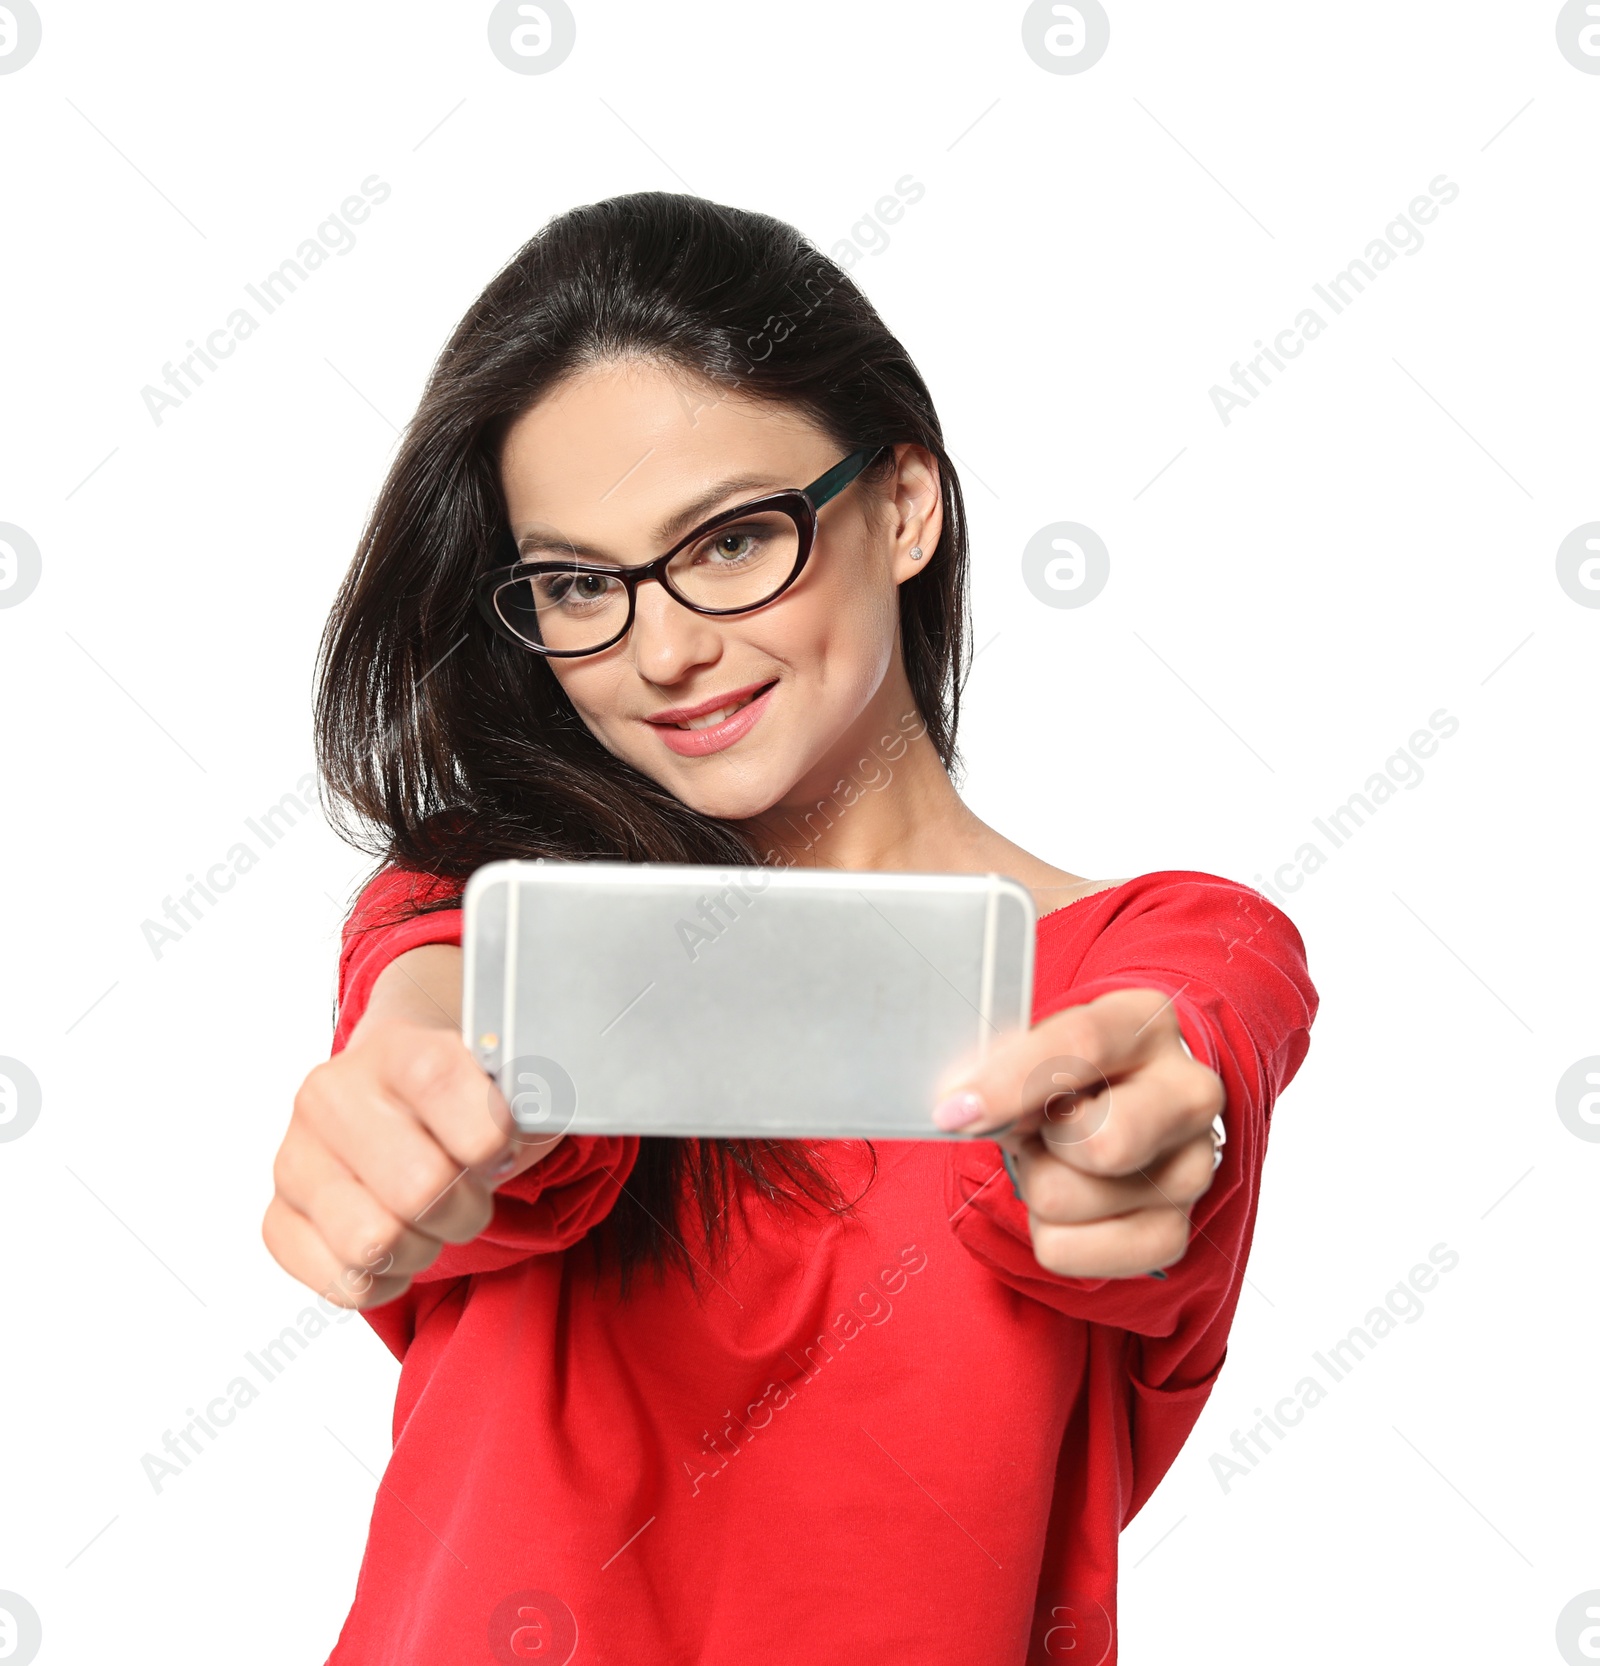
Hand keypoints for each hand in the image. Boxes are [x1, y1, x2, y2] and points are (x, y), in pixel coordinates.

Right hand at [262, 947, 560, 1308]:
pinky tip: (400, 1246)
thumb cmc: (463, 1098)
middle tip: (471, 1192)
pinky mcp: (278, 1217)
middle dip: (466, 1207)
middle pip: (420, 1187)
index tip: (503, 1149)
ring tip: (431, 1219)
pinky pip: (341, 1282)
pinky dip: (386, 1280)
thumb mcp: (505, 1081)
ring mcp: (296, 1157)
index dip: (490, 1136)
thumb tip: (532, 1127)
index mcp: (395, 1049)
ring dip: (423, 1246)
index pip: (440, 1086)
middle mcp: (332, 1096)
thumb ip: (528, 1100)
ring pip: (373, 1242)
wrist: (397, 1089)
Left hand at [932, 988, 1225, 1279]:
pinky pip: (1071, 1253)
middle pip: (1105, 1143)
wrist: (1109, 1110)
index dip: (1011, 1081)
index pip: (1082, 1045)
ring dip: (1035, 1184)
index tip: (953, 1111)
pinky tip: (1066, 1202)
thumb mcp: (1034, 1048)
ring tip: (1053, 1158)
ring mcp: (1193, 1167)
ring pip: (1067, 1199)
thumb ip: (1003, 1065)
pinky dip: (1045, 1234)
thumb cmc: (1063, 1076)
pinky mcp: (1173, 1231)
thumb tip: (962, 1108)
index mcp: (1146, 1023)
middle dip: (1041, 1144)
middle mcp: (1189, 1093)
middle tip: (1033, 1131)